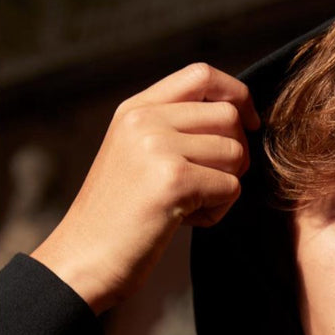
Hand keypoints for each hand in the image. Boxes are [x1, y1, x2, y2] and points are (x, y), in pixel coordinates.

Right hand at [31, 63, 260, 314]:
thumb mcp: (136, 158)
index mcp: (135, 109)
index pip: (202, 75)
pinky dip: (218, 212)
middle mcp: (145, 120)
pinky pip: (230, 188)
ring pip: (235, 154)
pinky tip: (185, 222)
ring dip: (225, 188)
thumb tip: (237, 121)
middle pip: (228, 117)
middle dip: (236, 154)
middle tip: (211, 186)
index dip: (237, 95)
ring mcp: (158, 147)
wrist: (84, 259)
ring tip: (190, 207)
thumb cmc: (117, 219)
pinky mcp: (174, 181)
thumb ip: (172, 131)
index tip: (250, 124)